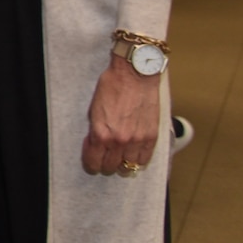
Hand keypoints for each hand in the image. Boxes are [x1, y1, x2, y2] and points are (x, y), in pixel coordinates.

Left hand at [81, 56, 162, 175]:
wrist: (135, 75)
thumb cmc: (111, 87)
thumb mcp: (93, 110)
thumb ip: (95, 131)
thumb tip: (95, 145)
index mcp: (101, 133)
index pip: (93, 162)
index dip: (90, 163)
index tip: (91, 160)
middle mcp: (119, 141)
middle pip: (110, 167)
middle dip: (104, 164)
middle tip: (104, 157)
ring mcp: (137, 140)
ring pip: (128, 167)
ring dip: (122, 164)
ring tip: (119, 157)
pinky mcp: (152, 137)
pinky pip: (145, 160)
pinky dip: (138, 160)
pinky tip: (133, 154)